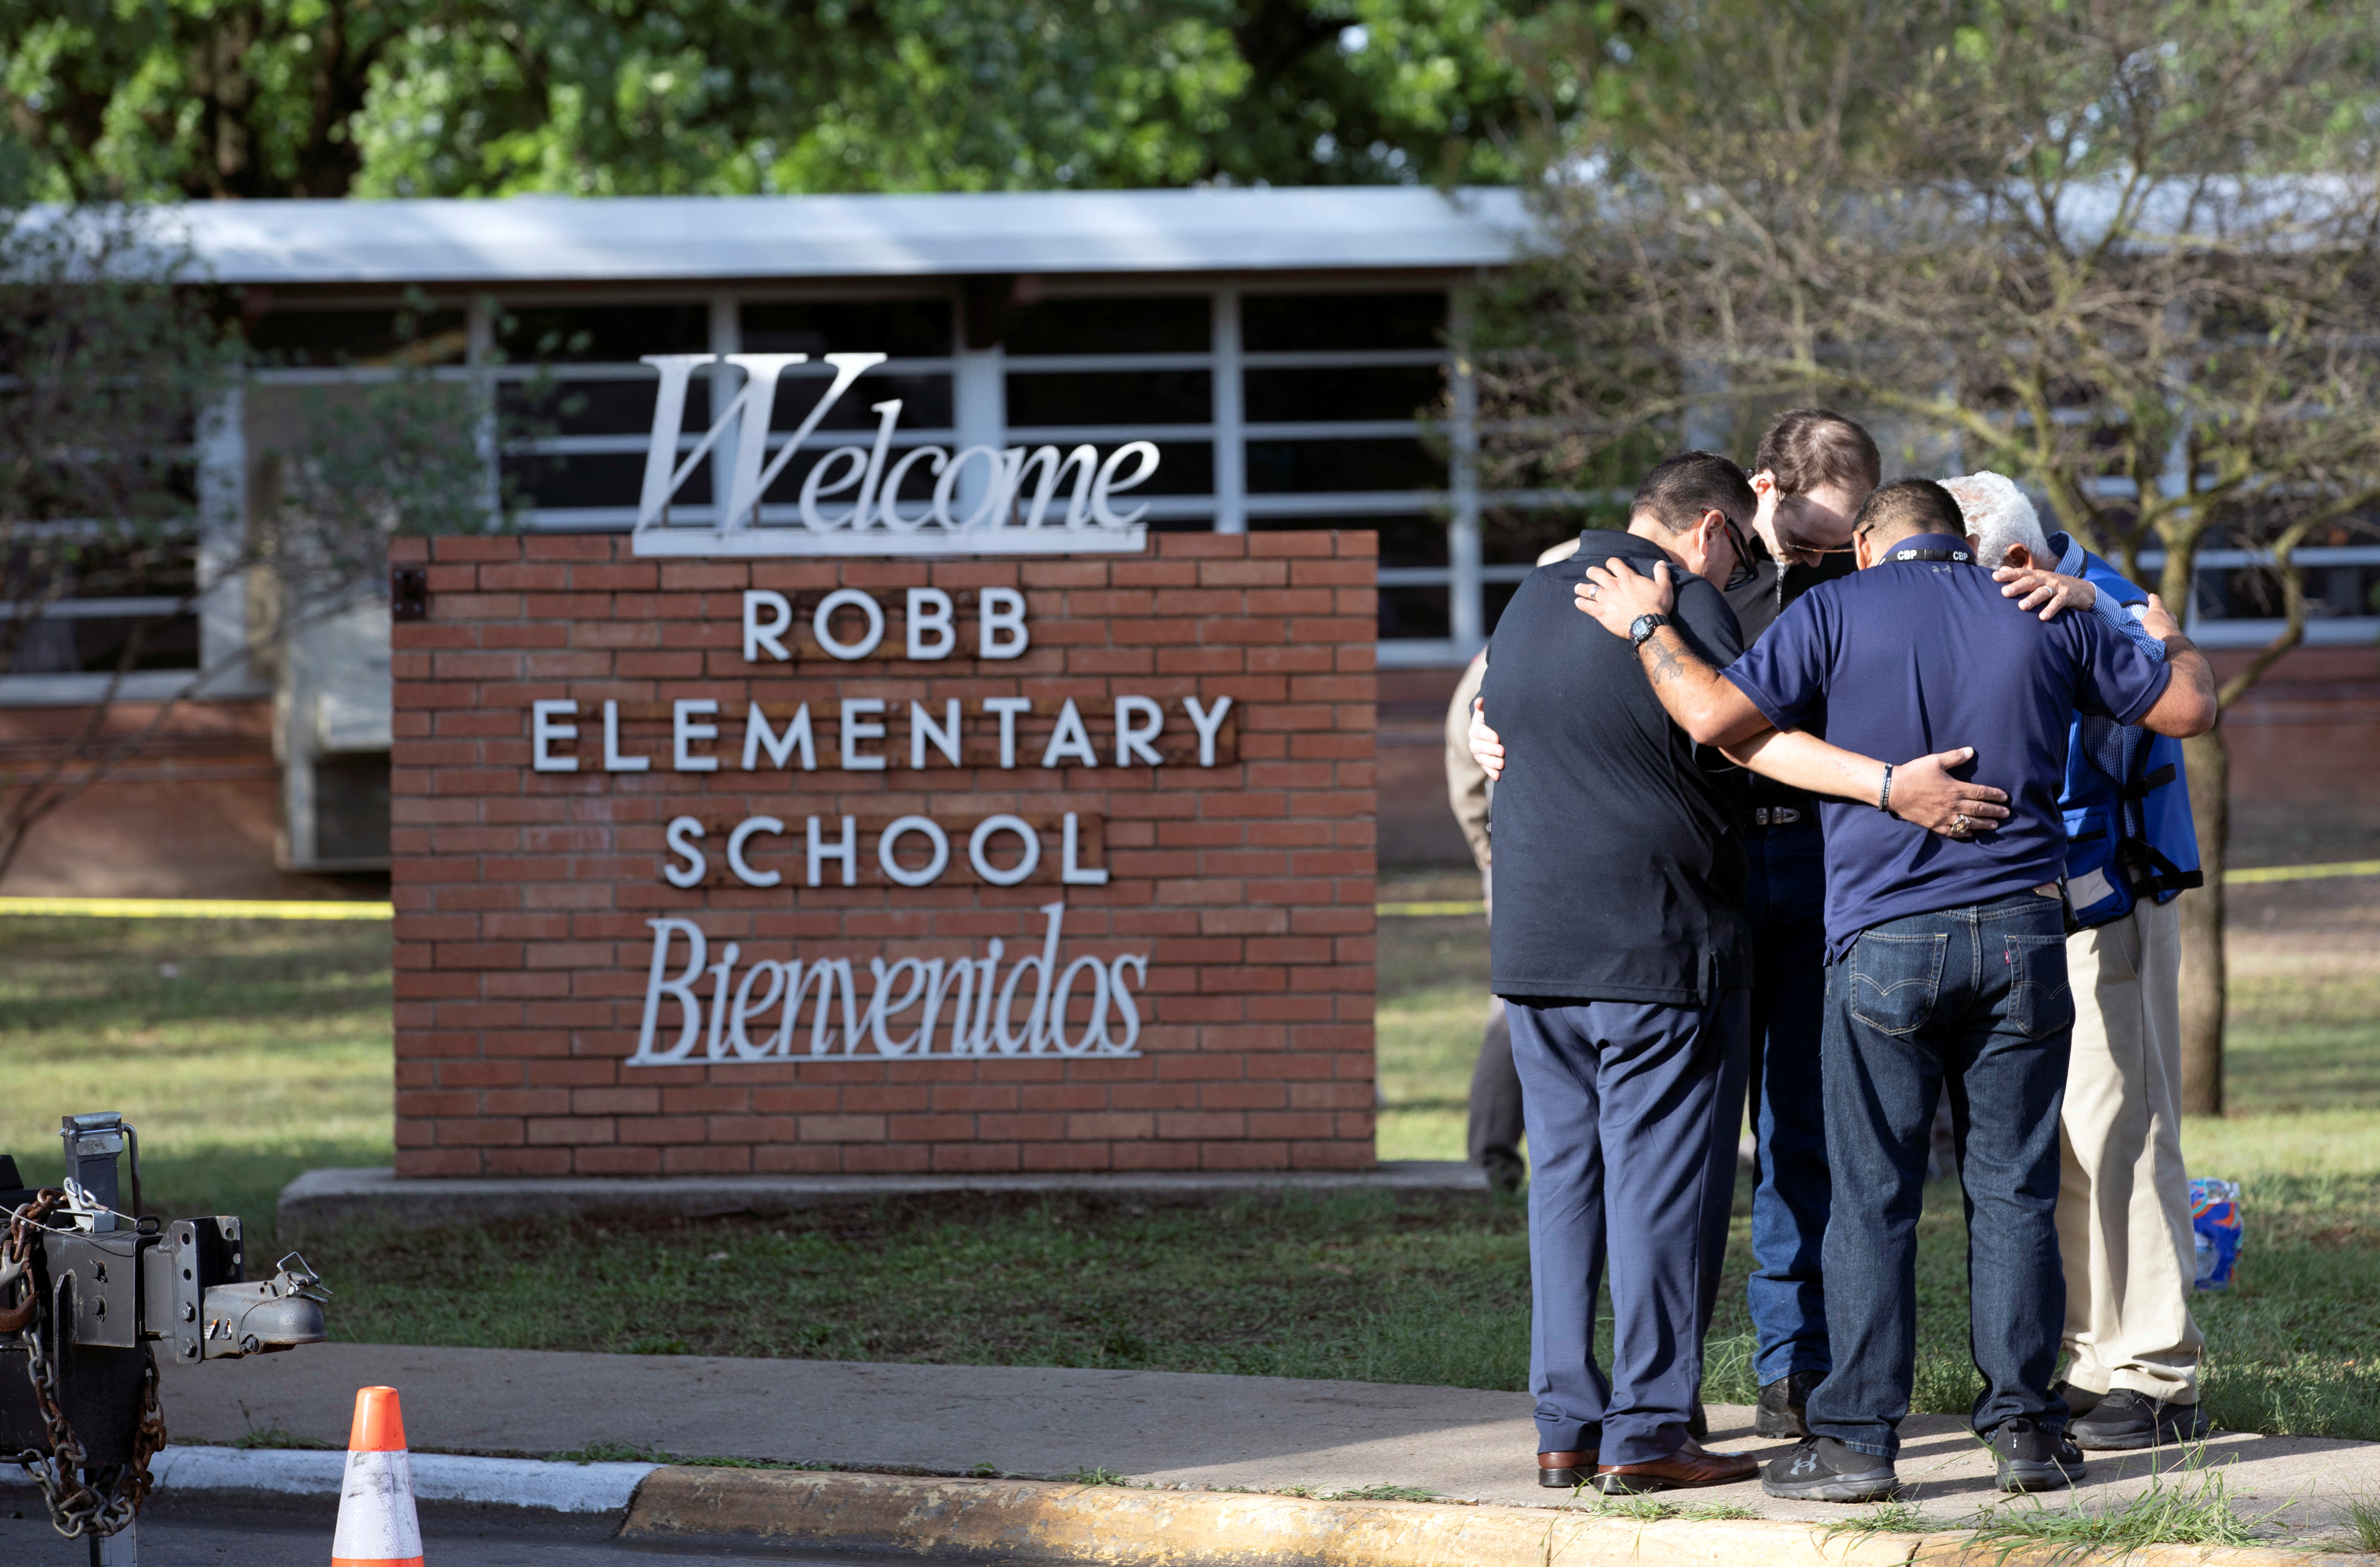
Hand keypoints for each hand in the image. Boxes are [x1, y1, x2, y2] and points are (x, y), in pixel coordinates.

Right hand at [1469, 698, 1504, 781]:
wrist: (1487, 735)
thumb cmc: (1490, 721)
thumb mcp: (1485, 713)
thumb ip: (1483, 707)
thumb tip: (1480, 700)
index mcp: (1476, 730)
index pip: (1481, 732)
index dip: (1488, 735)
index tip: (1497, 738)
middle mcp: (1474, 743)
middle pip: (1481, 747)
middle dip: (1492, 750)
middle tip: (1503, 752)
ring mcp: (1478, 755)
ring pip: (1484, 760)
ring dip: (1493, 763)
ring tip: (1503, 764)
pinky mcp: (1483, 764)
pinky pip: (1486, 769)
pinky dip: (1492, 773)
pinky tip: (1499, 777)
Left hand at [1575, 557, 1676, 637]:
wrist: (1647, 624)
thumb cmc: (1657, 606)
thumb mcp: (1664, 587)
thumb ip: (1661, 573)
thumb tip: (1661, 563)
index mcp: (1627, 577)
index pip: (1614, 563)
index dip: (1611, 563)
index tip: (1609, 564)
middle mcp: (1613, 585)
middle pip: (1597, 574)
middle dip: (1592, 572)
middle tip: (1589, 572)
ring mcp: (1605, 598)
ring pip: (1589, 589)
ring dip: (1582, 587)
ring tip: (1577, 587)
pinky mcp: (1601, 612)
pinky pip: (1586, 606)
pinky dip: (1581, 604)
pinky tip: (1577, 602)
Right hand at [1890, 747, 2011, 837]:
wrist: (1894, 790)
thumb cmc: (1914, 773)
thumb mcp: (1935, 761)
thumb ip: (1955, 757)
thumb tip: (1971, 751)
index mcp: (1955, 788)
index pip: (1980, 793)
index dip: (1994, 795)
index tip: (2005, 797)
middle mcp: (1953, 804)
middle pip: (1979, 810)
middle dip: (1995, 812)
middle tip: (2006, 814)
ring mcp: (1944, 816)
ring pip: (1969, 823)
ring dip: (1984, 824)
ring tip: (1995, 825)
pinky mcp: (1934, 824)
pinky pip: (1952, 832)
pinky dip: (1963, 834)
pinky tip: (1970, 834)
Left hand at [1994, 565, 2094, 620]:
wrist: (2083, 590)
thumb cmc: (2054, 585)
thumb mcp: (2038, 579)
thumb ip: (2020, 575)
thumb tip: (2001, 569)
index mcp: (2037, 575)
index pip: (2020, 573)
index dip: (2008, 574)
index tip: (1994, 576)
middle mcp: (2046, 579)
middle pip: (2030, 581)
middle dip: (2017, 586)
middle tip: (2004, 592)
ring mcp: (2057, 586)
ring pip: (2043, 592)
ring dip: (2032, 599)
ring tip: (2022, 606)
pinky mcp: (2068, 596)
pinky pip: (2058, 602)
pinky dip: (2051, 609)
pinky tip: (2043, 617)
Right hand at [2137, 592, 2180, 641]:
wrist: (2169, 644)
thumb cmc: (2152, 631)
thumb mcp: (2137, 626)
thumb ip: (2133, 624)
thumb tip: (2124, 624)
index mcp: (2157, 610)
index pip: (2155, 600)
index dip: (2152, 598)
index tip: (2151, 596)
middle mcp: (2168, 615)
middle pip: (2163, 611)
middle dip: (2158, 614)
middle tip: (2152, 617)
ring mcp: (2174, 624)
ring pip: (2167, 622)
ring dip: (2162, 625)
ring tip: (2155, 631)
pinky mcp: (2177, 634)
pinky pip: (2169, 631)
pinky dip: (2165, 634)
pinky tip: (2159, 639)